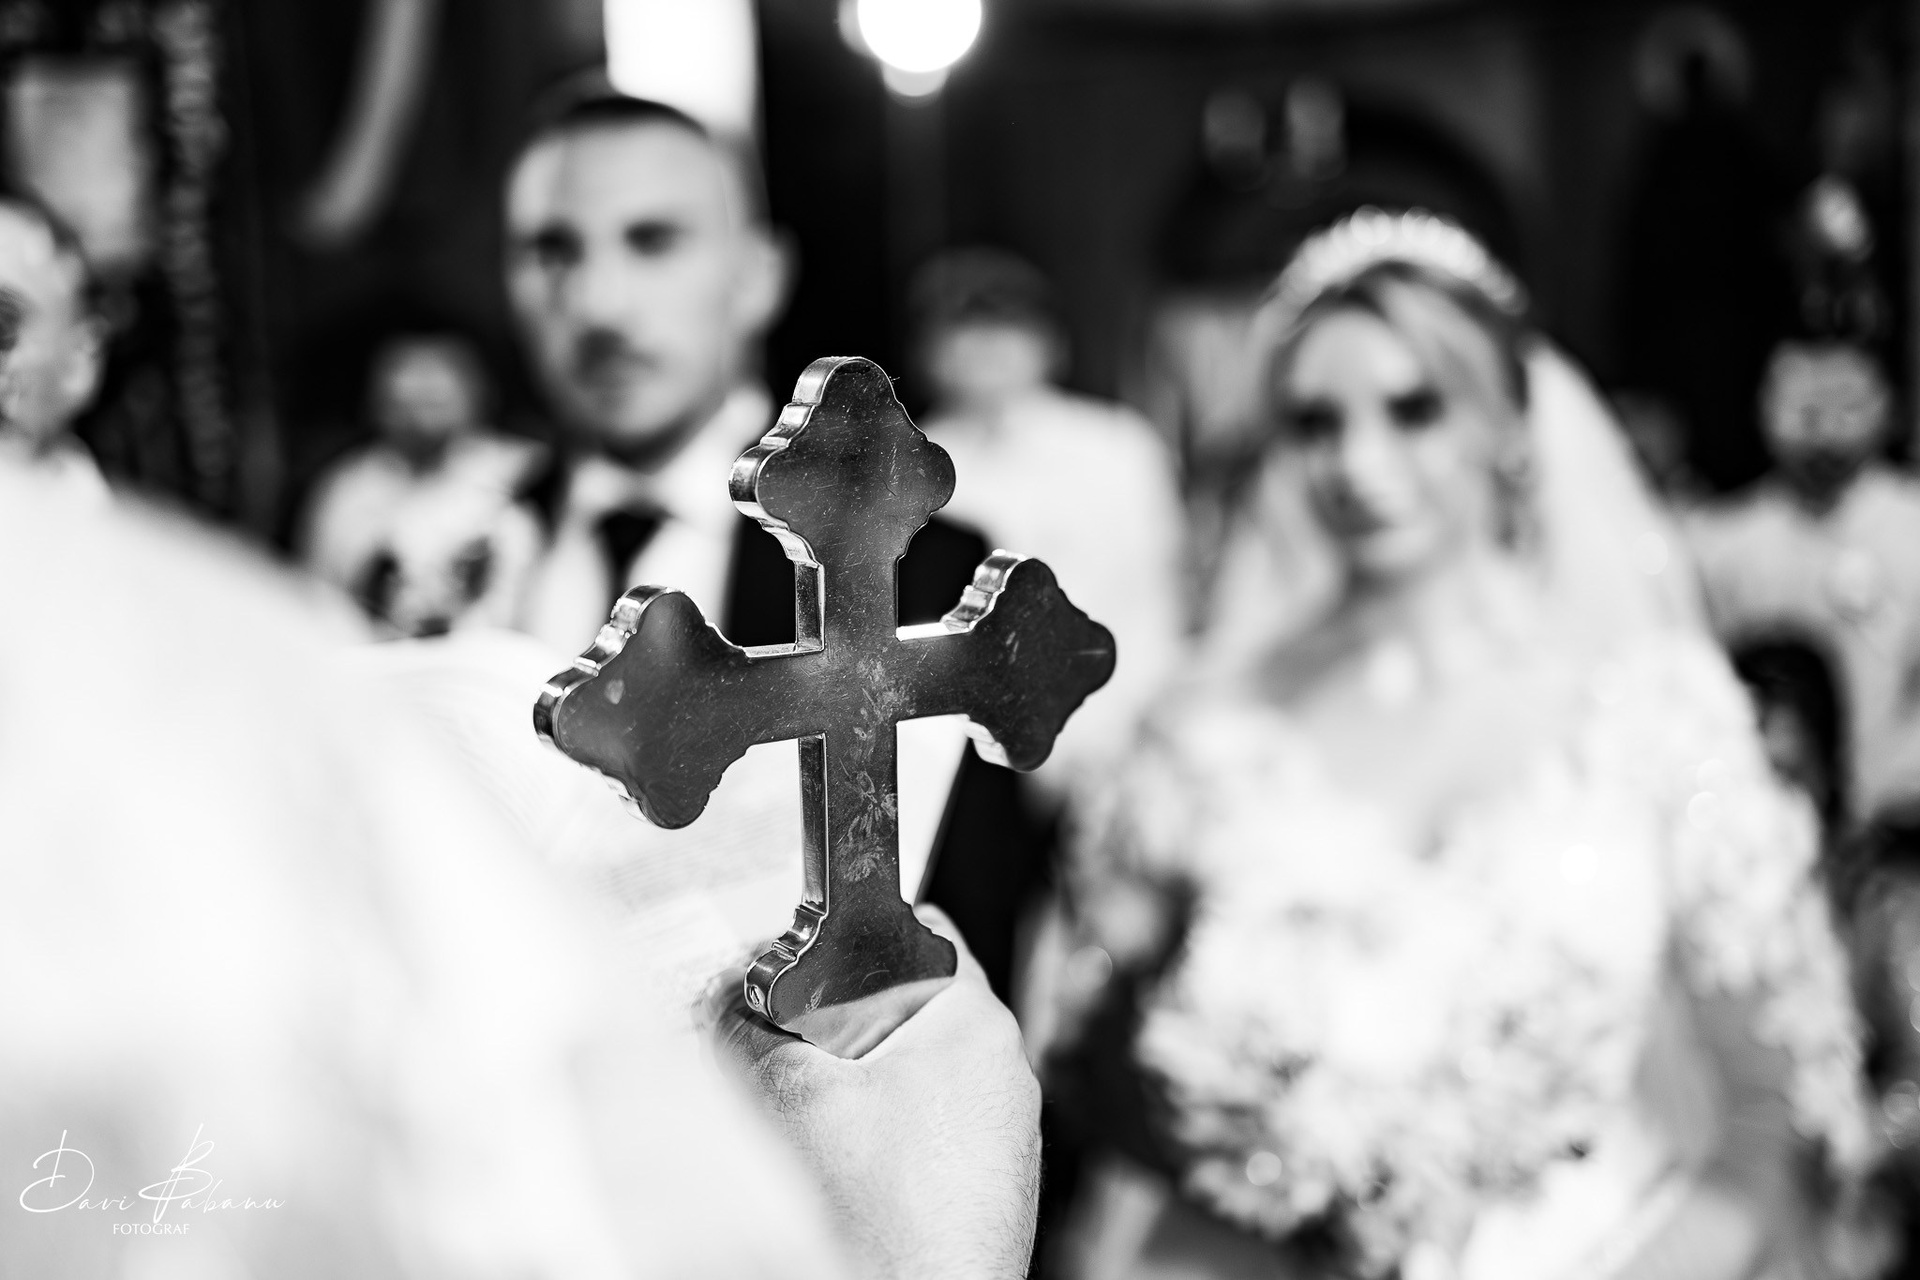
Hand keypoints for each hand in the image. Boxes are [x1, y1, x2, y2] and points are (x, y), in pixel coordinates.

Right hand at [714, 906, 1041, 1279]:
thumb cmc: (881, 1220)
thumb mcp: (788, 1092)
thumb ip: (748, 1023)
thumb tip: (726, 991)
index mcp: (977, 1023)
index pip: (921, 932)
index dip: (850, 938)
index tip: (803, 960)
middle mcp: (1005, 1074)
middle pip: (905, 1008)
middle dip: (837, 1025)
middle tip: (784, 1054)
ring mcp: (1001, 1139)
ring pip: (909, 1078)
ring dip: (854, 1091)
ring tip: (809, 1127)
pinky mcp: (983, 1190)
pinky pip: (920, 1137)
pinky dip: (877, 1145)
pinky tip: (840, 1177)